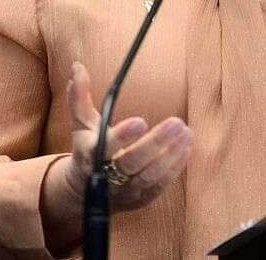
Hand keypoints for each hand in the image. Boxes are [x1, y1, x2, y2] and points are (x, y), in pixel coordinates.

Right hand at [55, 62, 192, 211]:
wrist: (85, 190)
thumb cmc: (88, 148)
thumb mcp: (81, 123)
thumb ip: (79, 96)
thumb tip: (78, 65)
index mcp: (89, 156)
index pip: (105, 147)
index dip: (122, 136)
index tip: (141, 121)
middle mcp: (105, 177)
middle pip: (131, 163)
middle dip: (155, 143)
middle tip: (176, 122)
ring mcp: (123, 191)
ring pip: (149, 176)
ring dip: (170, 154)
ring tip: (186, 132)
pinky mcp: (140, 198)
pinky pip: (160, 185)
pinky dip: (175, 167)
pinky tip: (187, 147)